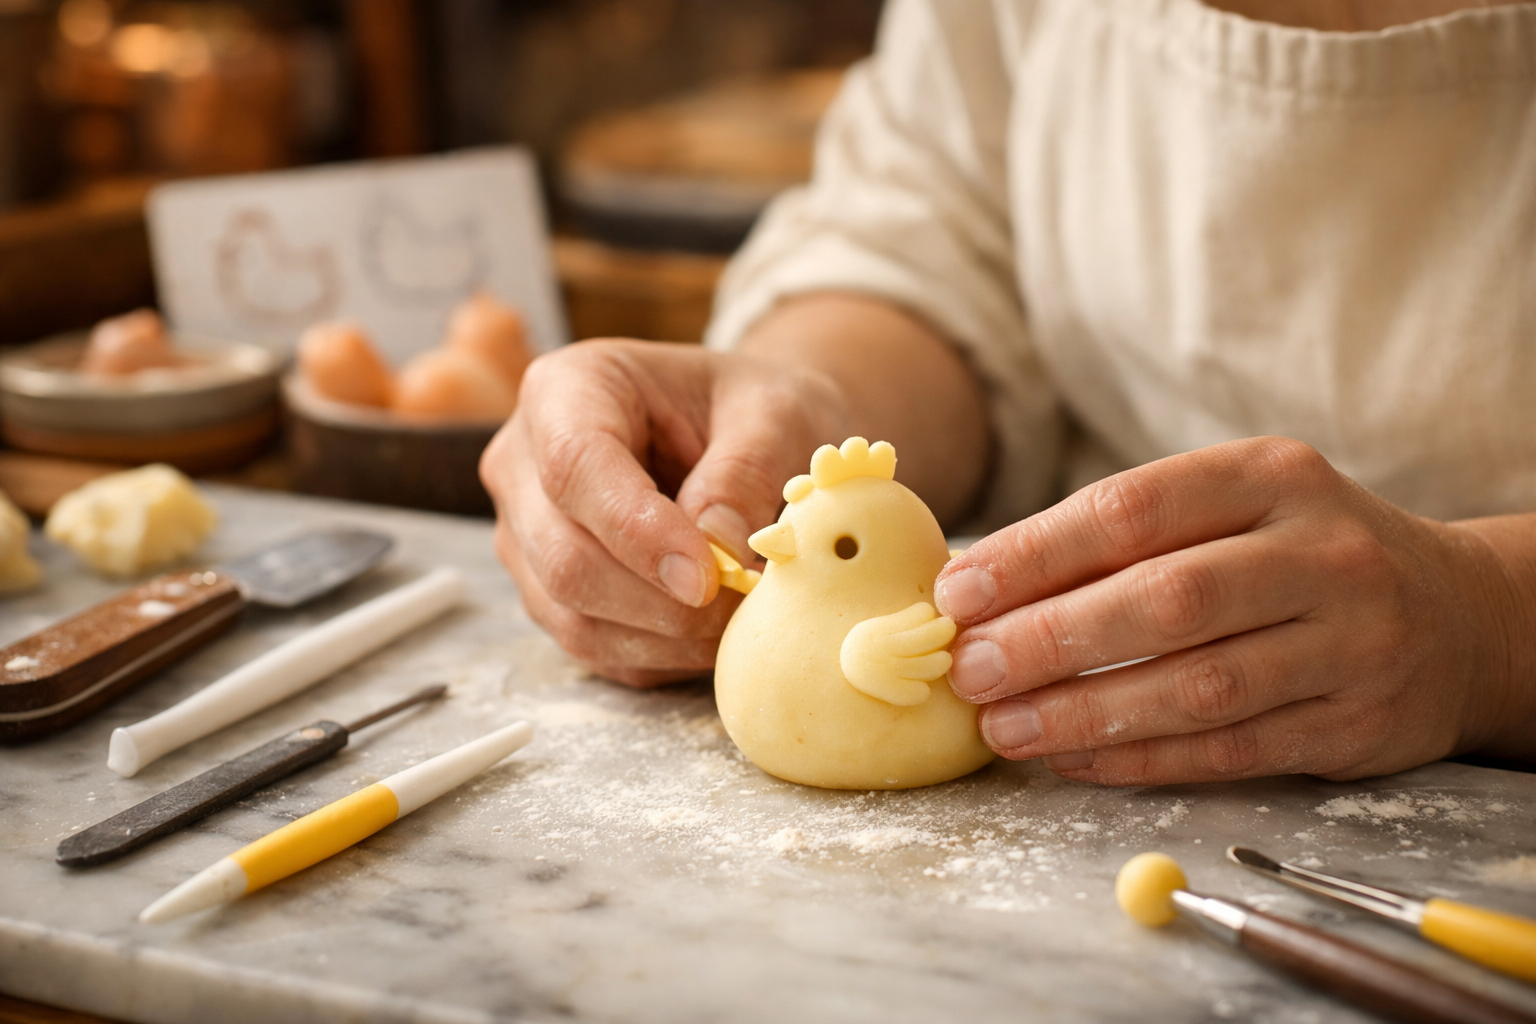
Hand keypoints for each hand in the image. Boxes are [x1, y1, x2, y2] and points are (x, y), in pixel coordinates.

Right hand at [480, 340, 847, 685]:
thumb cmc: (751, 409)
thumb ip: (745, 472)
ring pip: (571, 616)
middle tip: (744, 606)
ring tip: (738, 620)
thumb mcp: (772, 414)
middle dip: (660, 600)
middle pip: (564, 556)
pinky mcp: (547, 592)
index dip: (638, 531)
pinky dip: (659, 655)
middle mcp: (522, 464)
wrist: (741, 429)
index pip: (574, 466)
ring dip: (664, 637)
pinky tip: (711, 634)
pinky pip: (591, 648)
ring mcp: (526, 535)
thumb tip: (718, 550)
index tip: (710, 575)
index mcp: (565, 389)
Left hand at [934, 437, 1534, 783]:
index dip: (1034, 555)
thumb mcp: (1232, 511)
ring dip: (1085, 712)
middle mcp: (1321, 552)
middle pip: (1165, 600)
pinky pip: (1231, 749)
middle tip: (972, 669)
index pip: (1131, 509)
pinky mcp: (1357, 724)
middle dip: (1050, 639)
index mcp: (1271, 476)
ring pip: (1198, 685)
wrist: (1455, 617)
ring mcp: (1351, 641)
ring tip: (1004, 727)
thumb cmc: (1296, 556)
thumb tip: (983, 587)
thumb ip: (1124, 540)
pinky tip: (1074, 759)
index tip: (959, 593)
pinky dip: (1141, 759)